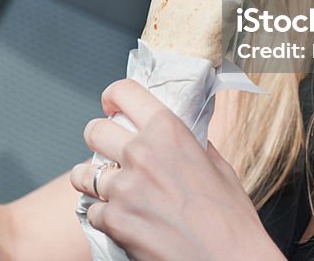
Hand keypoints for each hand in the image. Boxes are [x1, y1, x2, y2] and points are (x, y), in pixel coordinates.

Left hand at [70, 79, 281, 260]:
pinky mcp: (114, 221)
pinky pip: (91, 211)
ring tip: (107, 189)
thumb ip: (191, 145)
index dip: (113, 97)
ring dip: (91, 180)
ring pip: (82, 173)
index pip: (124, 92)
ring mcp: (124, 188)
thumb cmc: (231, 220)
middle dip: (98, 140)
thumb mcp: (218, 167)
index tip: (112, 106)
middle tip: (108, 152)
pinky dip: (102, 216)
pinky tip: (120, 220)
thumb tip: (181, 136)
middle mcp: (141, 153)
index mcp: (168, 132)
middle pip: (94, 130)